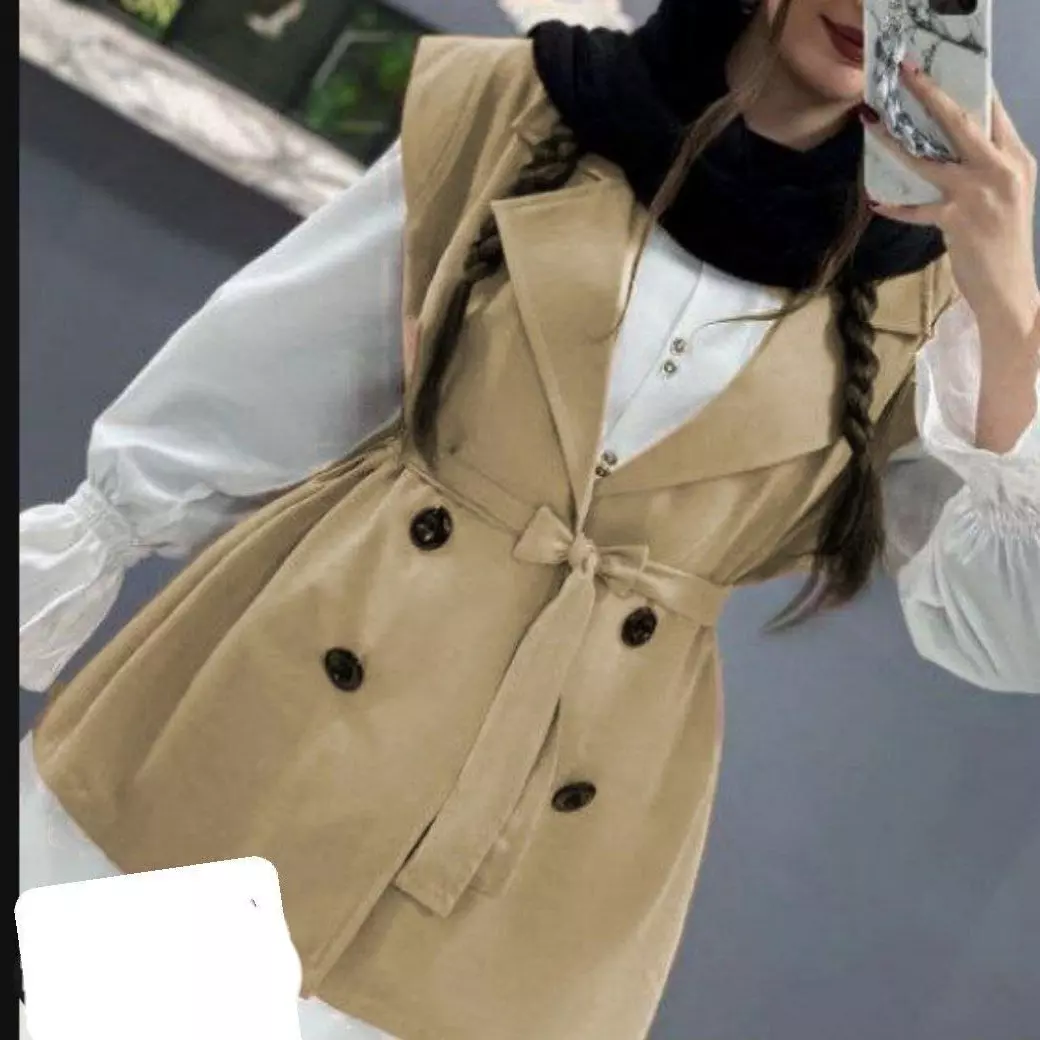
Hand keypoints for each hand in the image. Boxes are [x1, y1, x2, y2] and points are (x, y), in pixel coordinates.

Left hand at [862, 61, 1039, 343]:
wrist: (1009, 289)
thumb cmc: (1004, 242)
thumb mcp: (1005, 196)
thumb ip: (985, 170)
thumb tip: (948, 150)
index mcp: (1017, 160)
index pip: (992, 112)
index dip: (966, 87)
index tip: (937, 72)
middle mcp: (1001, 170)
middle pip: (961, 121)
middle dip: (930, 93)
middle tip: (905, 74)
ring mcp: (978, 194)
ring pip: (928, 158)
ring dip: (895, 142)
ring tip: (871, 125)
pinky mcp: (955, 220)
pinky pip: (915, 209)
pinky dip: (895, 206)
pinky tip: (876, 202)